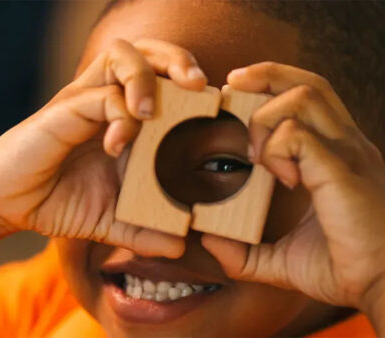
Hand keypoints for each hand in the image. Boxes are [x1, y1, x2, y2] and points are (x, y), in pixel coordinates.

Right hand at [0, 39, 206, 257]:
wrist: (7, 203)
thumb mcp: (109, 220)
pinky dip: (118, 113)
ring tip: (152, 112)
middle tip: (199, 86)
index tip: (216, 108)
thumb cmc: (57, 202)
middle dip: (177, 59)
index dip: (191, 84)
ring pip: (123, 54)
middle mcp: (106, 101)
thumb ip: (143, 230)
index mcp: (122, 120)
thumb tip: (180, 246)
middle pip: (147, 52)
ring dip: (147, 75)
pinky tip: (118, 144)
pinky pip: (100, 95)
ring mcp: (85, 101)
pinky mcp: (65, 110)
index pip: (163, 81)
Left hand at [201, 62, 384, 320]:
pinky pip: (298, 136)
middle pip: (310, 83)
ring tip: (257, 156)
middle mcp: (344, 146)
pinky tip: (280, 179)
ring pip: (304, 96)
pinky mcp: (341, 170)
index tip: (238, 96)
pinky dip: (275, 149)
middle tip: (231, 84)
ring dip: (265, 117)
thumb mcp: (283, 260)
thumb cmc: (345, 269)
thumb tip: (210, 242)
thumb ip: (245, 253)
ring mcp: (346, 154)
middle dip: (265, 74)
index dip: (272, 88)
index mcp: (335, 157)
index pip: (309, 100)